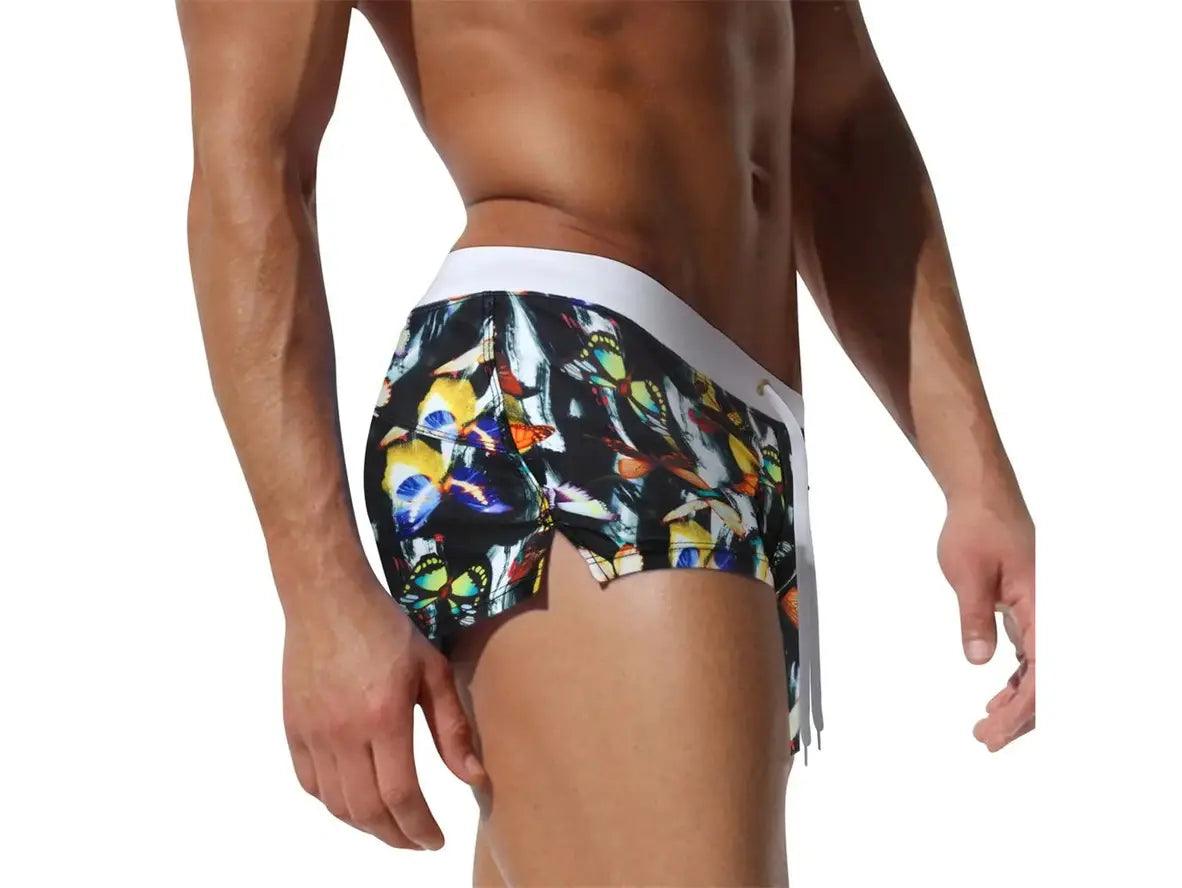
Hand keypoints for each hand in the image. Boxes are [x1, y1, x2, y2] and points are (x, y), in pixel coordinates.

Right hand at [281, 572, 485, 848]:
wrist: (328, 599)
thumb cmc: (386, 629)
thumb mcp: (433, 670)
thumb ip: (452, 728)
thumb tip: (473, 777)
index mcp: (384, 718)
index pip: (400, 796)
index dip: (419, 829)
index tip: (435, 841)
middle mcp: (343, 733)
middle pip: (367, 811)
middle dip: (396, 837)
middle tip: (416, 842)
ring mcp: (312, 733)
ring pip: (336, 804)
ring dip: (366, 825)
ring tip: (391, 825)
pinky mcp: (293, 729)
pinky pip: (310, 784)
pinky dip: (334, 803)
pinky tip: (355, 800)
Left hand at [937, 492, 1034, 751]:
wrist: (981, 499)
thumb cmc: (977, 530)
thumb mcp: (969, 575)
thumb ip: (974, 619)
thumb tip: (981, 662)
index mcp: (1040, 608)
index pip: (1041, 672)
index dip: (1022, 708)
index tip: (996, 730)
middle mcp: (1047, 615)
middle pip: (1045, 679)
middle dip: (1020, 716)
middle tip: (985, 739)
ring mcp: (1038, 614)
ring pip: (1038, 671)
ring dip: (1017, 703)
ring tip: (987, 728)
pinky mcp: (1026, 611)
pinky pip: (1030, 656)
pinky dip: (1016, 681)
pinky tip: (998, 699)